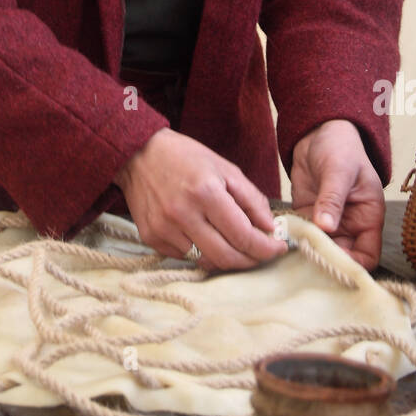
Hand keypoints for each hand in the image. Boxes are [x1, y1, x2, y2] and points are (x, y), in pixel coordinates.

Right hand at [114, 129, 285, 270]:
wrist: (138, 154)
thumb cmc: (185, 157)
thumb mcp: (224, 168)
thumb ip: (251, 199)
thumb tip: (270, 228)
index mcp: (206, 192)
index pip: (243, 236)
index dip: (266, 248)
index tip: (278, 248)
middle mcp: (183, 214)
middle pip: (226, 257)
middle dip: (251, 260)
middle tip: (261, 254)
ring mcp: (164, 229)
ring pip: (206, 261)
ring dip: (226, 258)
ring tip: (235, 246)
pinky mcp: (151, 237)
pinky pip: (185, 257)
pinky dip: (201, 252)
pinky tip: (205, 237)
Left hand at [289, 119, 384, 270]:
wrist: (318, 133)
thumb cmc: (340, 147)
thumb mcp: (339, 170)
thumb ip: (333, 198)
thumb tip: (327, 227)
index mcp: (368, 217)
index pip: (368, 255)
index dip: (353, 265)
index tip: (332, 263)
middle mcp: (350, 226)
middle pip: (341, 258)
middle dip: (325, 262)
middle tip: (305, 261)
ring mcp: (327, 224)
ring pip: (319, 251)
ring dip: (305, 253)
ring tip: (290, 253)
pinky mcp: (306, 218)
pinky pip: (301, 237)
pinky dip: (292, 240)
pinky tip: (279, 240)